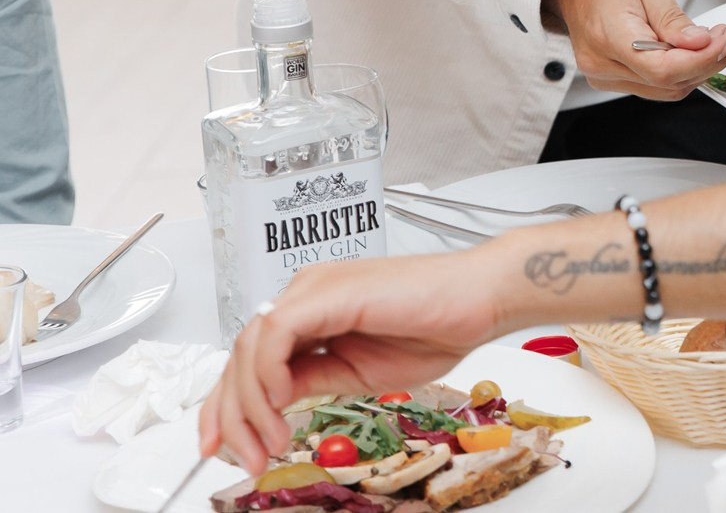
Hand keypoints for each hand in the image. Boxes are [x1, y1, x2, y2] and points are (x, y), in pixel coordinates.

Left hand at [199, 248, 508, 470]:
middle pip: (241, 355)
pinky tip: (280, 403)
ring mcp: (315, 289)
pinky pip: (275, 333)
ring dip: (249, 405)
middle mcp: (307, 294)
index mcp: (314, 311)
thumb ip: (312, 380)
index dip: (228, 405)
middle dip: (231, 414)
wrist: (482, 299)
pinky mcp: (327, 292)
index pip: (251, 358)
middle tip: (242, 457)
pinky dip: (267, 373)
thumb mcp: (358, 372)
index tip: (223, 446)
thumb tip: (272, 405)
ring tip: (270, 443)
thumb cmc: (437, 328)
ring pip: (249, 346)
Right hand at [543, 0, 725, 98]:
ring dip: (696, 69)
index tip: (724, 41)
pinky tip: (690, 50)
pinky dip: (679, 71)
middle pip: (667, 83)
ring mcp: (604, 74)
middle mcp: (602, 63)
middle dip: (706, 62)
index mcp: (608, 35)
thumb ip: (672, 17)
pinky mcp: (611, 78)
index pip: (662, 69)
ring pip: (665, 89)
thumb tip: (699, 44)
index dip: (701, 60)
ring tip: (713, 40)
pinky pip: (654, 85)